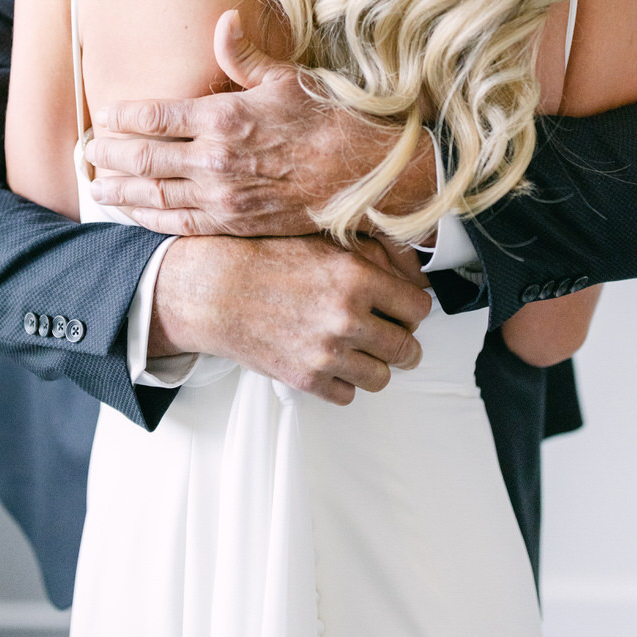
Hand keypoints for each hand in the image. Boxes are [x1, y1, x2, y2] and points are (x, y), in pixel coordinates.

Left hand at [88, 10, 417, 236]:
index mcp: (224, 119)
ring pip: (155, 197)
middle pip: (144, 160)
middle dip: (110, 156)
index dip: (122, 118)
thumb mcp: (287, 77)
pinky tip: (135, 216)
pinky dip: (151, 221)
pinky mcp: (237, 224)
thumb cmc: (330, 119)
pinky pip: (181, 224)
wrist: (368, 174)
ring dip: (121, 192)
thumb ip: (244, 54)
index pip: (154, 117)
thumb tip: (221, 21)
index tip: (103, 116)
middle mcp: (217, 161)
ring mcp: (225, 197)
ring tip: (98, 187)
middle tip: (89, 152)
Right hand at [149, 232, 430, 404]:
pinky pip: (348, 395)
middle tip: (390, 336)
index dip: (412, 309)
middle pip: (407, 349)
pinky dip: (343, 382)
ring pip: (382, 377)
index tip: (403, 310)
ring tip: (360, 350)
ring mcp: (327, 353)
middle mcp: (346, 318)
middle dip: (402, 343)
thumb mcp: (328, 241)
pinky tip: (332, 362)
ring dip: (375, 365)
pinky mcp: (306, 379)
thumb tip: (417, 276)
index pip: (419, 308)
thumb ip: (379, 256)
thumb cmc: (268, 260)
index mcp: (357, 278)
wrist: (216, 290)